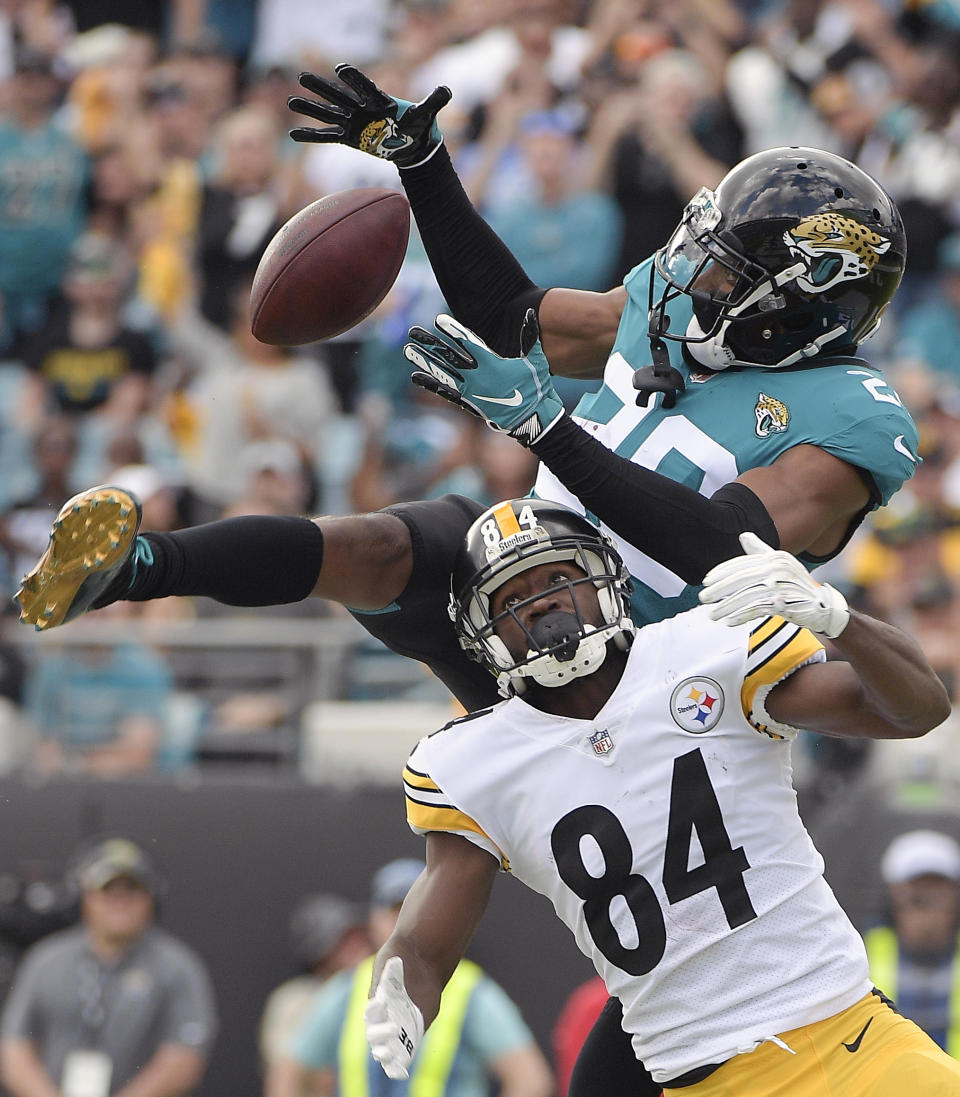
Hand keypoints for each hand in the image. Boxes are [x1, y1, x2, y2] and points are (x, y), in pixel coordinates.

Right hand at [288, 64, 450, 167]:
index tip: (342, 69)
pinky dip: (312, 136)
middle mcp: (362, 108)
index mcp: (378, 99)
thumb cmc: (417, 126)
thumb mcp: (426, 114)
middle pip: (339, 96)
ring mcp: (353, 122)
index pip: (364, 87)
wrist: (410, 143)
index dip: (354, 79)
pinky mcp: (349, 137)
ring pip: (328, 114)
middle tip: (303, 77)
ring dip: (310, 109)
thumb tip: (447, 90)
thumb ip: (434, 101)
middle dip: (322, 88)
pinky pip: (327, 136)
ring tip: (290, 101)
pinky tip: (293, 134)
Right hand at [365, 956, 423, 1079]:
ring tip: (387, 1056)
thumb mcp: (395, 958)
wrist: (422, 965)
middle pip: (374, 1033)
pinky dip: (397, 1069)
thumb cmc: (403, 959)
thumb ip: (393, 967)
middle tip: (394, 1028)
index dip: (375, 1008)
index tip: (381, 1002)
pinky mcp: (408, 1039)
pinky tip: (401, 1074)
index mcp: (376, 1000)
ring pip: (383, 1049)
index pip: (372, 1009)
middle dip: (381, 1034)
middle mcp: (382, 1019)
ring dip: (384, 1055)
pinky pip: (400, 1058)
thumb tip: (395, 962)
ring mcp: (394, 1030)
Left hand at [406, 309, 564, 444]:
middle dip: (430, 343)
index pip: (468, 343)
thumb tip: (528, 313)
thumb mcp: (535, 362)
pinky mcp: (467, 403)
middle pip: (448, 356)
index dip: (453, 331)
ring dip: (424, 361)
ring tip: (407, 350)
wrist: (531, 420)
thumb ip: (529, 337)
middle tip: (413, 331)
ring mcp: (469, 391)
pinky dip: (430, 384)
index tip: (438, 320)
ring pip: (442, 373)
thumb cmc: (535, 389)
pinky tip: (415, 376)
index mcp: (491, 364)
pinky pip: (445, 392)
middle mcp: (476, 377)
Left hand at [699, 532, 849, 637]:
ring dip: (726, 607)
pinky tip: (729, 621)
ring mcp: (783, 585)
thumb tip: (742, 535)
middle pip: (741, 579)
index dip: (722, 572)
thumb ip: (760, 551)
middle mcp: (779, 568)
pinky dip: (742, 616)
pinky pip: (758, 609)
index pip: (742, 564)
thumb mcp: (780, 564)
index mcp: (775, 557)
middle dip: (719, 590)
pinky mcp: (786, 603)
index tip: (706, 581)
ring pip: (747, 596)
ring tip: (712, 615)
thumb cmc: (796, 584)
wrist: (823, 606)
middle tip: (703, 598)